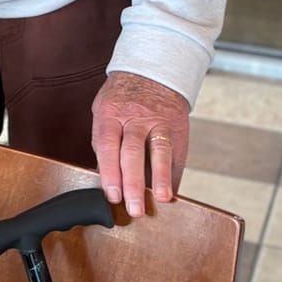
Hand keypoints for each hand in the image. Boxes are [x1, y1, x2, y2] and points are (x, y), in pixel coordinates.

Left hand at [90, 71, 189, 217]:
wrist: (152, 73)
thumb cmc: (122, 99)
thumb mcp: (104, 112)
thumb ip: (104, 142)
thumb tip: (106, 178)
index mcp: (111, 114)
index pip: (108, 146)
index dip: (110, 172)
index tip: (112, 195)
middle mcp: (135, 118)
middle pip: (133, 152)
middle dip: (133, 183)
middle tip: (134, 208)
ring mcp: (158, 123)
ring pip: (160, 152)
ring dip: (160, 178)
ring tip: (161, 198)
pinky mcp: (177, 128)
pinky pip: (177, 155)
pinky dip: (174, 176)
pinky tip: (171, 193)